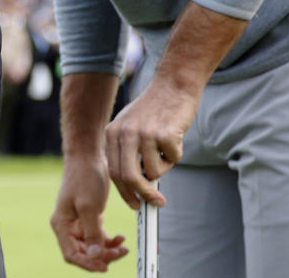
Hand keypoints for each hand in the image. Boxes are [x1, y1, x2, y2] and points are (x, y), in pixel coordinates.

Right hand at [50, 154, 127, 271]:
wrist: (87, 155)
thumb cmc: (84, 176)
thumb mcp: (89, 206)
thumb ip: (92, 233)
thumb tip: (96, 255)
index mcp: (61, 224)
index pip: (72, 254)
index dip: (88, 263)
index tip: (104, 266)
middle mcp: (68, 225)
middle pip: (83, 252)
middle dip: (102, 256)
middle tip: (119, 254)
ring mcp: (78, 221)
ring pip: (92, 245)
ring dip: (107, 249)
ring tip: (123, 247)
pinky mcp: (88, 215)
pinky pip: (98, 235)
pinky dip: (109, 239)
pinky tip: (120, 238)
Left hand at [105, 78, 198, 209]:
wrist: (173, 84)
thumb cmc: (154, 108)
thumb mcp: (130, 126)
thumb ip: (127, 152)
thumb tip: (135, 186)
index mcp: (112, 133)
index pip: (114, 172)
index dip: (125, 192)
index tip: (136, 203)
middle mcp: (124, 133)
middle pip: (129, 178)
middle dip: (144, 194)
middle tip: (157, 202)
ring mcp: (143, 134)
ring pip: (154, 171)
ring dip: (164, 165)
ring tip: (167, 144)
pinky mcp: (164, 134)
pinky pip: (172, 159)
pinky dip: (176, 154)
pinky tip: (175, 135)